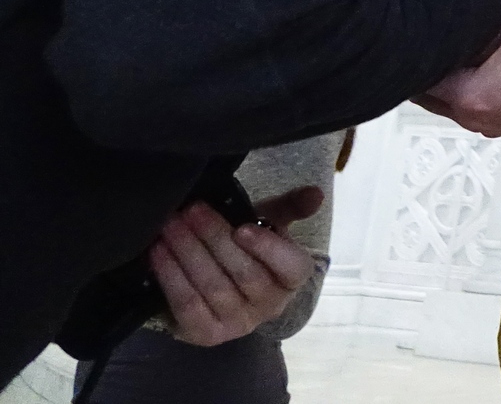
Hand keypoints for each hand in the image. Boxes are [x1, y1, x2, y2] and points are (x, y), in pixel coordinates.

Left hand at [150, 186, 322, 346]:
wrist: (228, 287)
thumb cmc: (252, 250)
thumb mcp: (272, 225)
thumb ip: (291, 207)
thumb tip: (314, 193)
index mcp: (292, 278)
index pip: (290, 266)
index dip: (267, 248)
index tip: (242, 227)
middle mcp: (270, 306)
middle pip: (244, 273)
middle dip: (215, 238)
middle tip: (192, 211)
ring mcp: (238, 324)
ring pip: (212, 287)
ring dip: (187, 254)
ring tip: (170, 226)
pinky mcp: (207, 334)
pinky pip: (188, 305)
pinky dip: (171, 278)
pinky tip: (158, 253)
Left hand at [417, 0, 500, 136]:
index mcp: (469, 95)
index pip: (419, 75)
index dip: (415, 50)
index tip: (413, 28)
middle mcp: (474, 116)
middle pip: (432, 91)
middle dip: (430, 63)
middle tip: (428, 34)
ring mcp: (493, 124)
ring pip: (455, 100)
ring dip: (452, 76)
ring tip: (452, 44)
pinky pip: (478, 104)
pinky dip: (474, 86)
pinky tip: (483, 62)